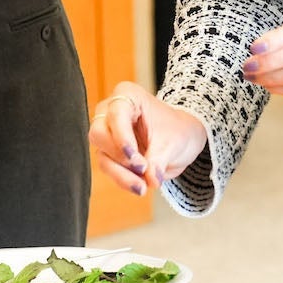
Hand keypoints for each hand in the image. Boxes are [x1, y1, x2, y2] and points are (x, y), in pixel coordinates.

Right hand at [88, 81, 209, 194]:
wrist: (183, 138)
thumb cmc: (178, 130)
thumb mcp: (174, 142)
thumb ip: (159, 160)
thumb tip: (150, 180)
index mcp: (127, 95)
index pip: (115, 114)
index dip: (122, 138)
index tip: (136, 160)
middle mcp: (111, 111)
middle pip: (99, 134)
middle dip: (120, 156)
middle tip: (142, 170)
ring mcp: (108, 133)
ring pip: (102, 155)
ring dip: (121, 174)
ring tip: (143, 186)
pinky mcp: (109, 152)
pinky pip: (109, 168)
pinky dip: (123, 179)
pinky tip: (139, 186)